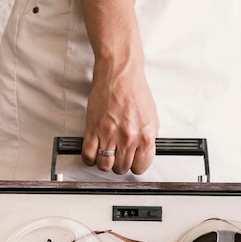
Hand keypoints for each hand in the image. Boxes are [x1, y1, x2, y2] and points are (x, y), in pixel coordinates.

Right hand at [80, 0, 158, 174]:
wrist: (120, 73)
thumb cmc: (135, 91)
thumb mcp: (151, 119)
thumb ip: (147, 140)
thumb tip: (142, 154)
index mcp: (145, 136)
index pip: (140, 167)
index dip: (135, 166)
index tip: (131, 163)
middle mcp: (128, 137)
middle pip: (121, 168)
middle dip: (119, 165)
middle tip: (118, 156)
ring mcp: (110, 134)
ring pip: (104, 166)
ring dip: (104, 163)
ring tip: (106, 155)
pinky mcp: (93, 129)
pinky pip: (88, 155)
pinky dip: (90, 159)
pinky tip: (94, 153)